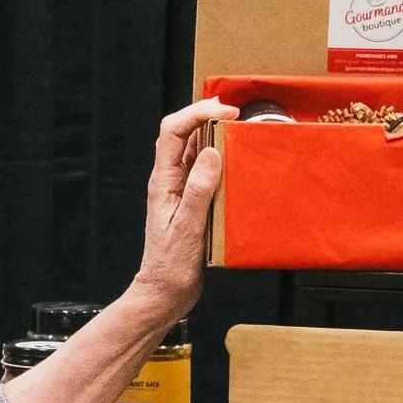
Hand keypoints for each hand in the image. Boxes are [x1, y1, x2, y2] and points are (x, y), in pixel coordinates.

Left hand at [129, 98, 236, 323]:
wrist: (166, 292)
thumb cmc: (171, 266)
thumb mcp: (188, 227)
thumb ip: (199, 189)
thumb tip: (212, 153)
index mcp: (163, 181)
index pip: (172, 132)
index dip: (197, 113)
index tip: (225, 111)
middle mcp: (170, 180)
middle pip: (183, 133)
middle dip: (207, 115)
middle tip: (236, 115)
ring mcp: (180, 189)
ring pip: (195, 149)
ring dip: (215, 135)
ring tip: (239, 132)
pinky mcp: (192, 200)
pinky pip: (205, 170)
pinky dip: (221, 159)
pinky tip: (236, 162)